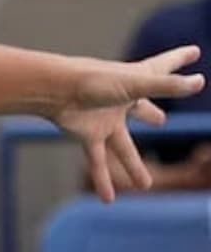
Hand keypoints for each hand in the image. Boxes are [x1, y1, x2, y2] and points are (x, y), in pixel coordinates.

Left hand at [49, 45, 205, 201]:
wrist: (54, 90)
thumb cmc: (94, 79)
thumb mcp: (136, 82)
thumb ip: (167, 86)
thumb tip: (198, 82)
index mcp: (136, 81)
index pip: (164, 68)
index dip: (179, 59)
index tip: (193, 52)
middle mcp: (121, 102)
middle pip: (140, 108)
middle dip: (149, 113)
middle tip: (160, 120)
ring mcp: (105, 121)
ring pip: (123, 147)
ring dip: (133, 166)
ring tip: (144, 185)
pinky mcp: (88, 135)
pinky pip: (98, 162)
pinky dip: (102, 180)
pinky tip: (108, 200)